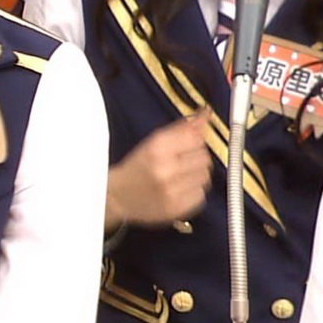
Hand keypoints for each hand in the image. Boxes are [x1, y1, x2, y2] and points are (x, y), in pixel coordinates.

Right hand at [106, 109, 212, 228]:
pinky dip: (194, 190)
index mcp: (157, 149)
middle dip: (196, 157)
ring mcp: (171, 191)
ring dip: (197, 174)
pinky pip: (201, 194)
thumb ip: (182, 128)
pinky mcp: (177, 208)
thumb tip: (205, 114)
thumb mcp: (154, 142)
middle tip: (182, 160)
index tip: (193, 141)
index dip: (197, 139)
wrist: (116, 197)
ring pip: (205, 176)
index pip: (196, 138)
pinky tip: (179, 188)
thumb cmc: (136, 167)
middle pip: (204, 157)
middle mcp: (165, 170)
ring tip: (181, 175)